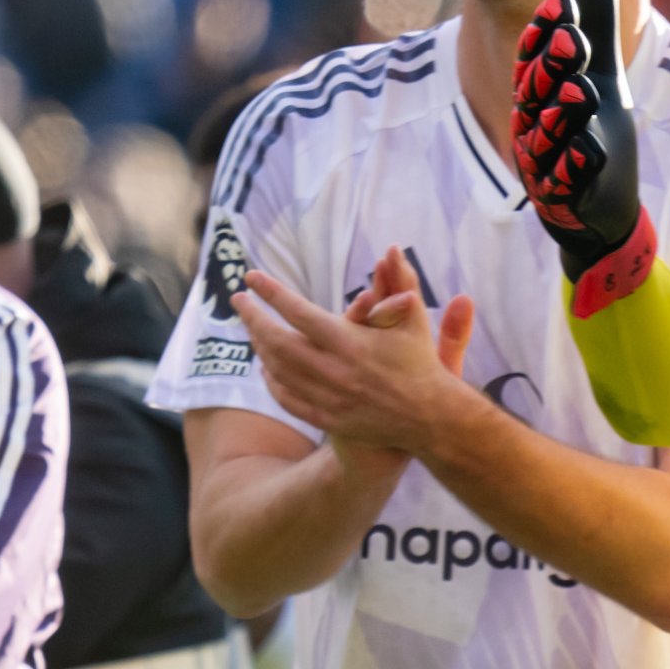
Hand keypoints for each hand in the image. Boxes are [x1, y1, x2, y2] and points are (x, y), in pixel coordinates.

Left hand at [231, 247, 478, 459]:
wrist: (430, 417)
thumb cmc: (420, 362)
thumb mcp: (412, 318)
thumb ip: (401, 281)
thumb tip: (393, 249)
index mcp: (351, 342)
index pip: (298, 312)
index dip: (271, 293)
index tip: (252, 277)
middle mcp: (335, 371)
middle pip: (277, 342)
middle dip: (253, 318)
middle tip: (239, 301)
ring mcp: (329, 399)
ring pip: (278, 371)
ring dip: (260, 347)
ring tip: (252, 329)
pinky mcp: (329, 419)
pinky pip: (288, 399)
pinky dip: (272, 381)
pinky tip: (267, 367)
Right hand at [508, 0, 657, 310]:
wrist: (603, 209)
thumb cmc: (596, 136)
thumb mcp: (604, 78)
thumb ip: (597, 29)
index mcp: (540, 96)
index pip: (535, 58)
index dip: (545, 31)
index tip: (563, 0)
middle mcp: (534, 127)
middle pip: (537, 93)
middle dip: (552, 66)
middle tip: (572, 38)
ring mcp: (547, 165)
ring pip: (549, 137)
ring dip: (563, 114)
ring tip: (583, 91)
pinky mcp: (567, 199)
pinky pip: (568, 182)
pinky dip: (578, 167)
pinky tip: (594, 150)